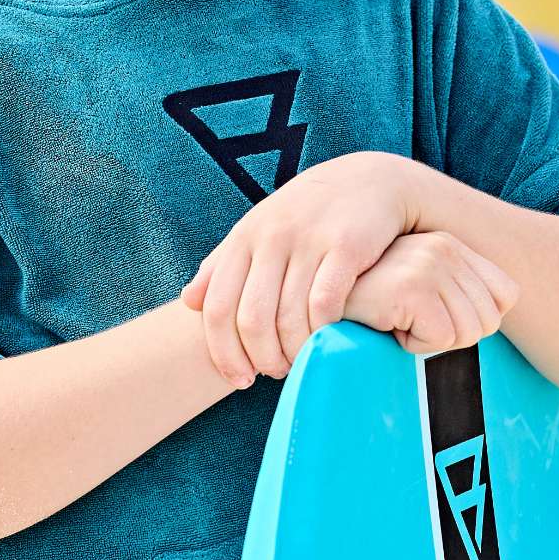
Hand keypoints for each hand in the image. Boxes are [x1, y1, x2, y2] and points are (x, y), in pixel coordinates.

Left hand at [179, 152, 418, 386]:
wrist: (370, 181)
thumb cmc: (308, 215)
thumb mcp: (259, 230)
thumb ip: (222, 264)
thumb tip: (188, 301)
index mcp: (243, 238)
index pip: (216, 307)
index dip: (224, 353)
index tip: (240, 379)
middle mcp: (270, 237)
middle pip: (251, 319)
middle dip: (262, 358)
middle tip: (276, 372)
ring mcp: (308, 240)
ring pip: (289, 317)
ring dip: (294, 352)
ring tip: (301, 361)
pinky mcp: (345, 246)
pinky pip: (325, 303)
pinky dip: (323, 331)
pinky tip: (328, 339)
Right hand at [343, 230, 519, 353]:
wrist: (316, 299)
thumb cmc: (370, 306)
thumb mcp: (422, 293)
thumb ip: (460, 296)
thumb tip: (497, 319)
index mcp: (452, 244)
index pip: (507, 296)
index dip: (475, 321)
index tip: (433, 315)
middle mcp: (445, 247)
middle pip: (490, 322)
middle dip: (450, 335)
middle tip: (410, 321)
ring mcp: (429, 263)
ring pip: (467, 333)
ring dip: (428, 341)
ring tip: (396, 320)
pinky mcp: (412, 287)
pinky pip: (440, 340)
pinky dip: (413, 345)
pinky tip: (387, 324)